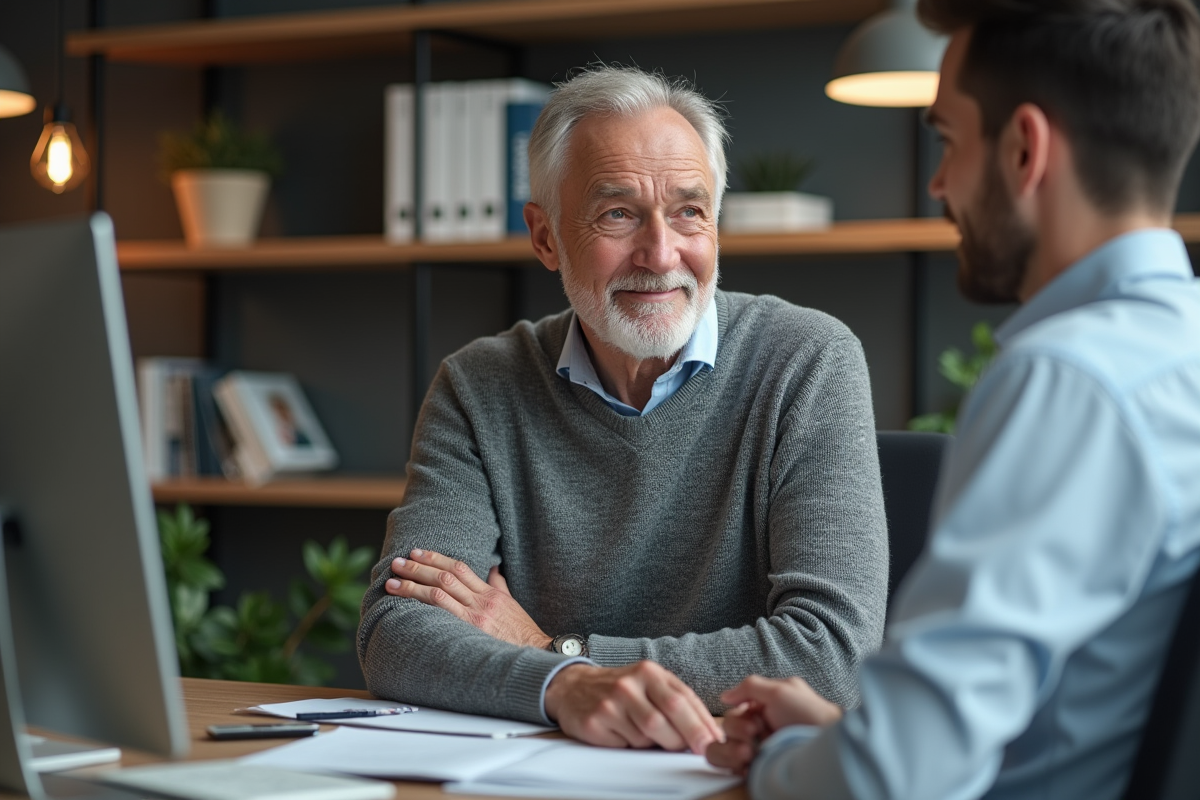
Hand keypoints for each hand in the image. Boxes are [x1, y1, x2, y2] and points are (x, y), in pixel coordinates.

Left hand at [385, 549, 550, 648]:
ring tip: (392, 583)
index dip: (436, 558)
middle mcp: (482, 601)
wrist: (536, 653)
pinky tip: (405, 606)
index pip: (459, 567)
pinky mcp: (472, 632)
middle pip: (444, 577)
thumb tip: (493, 569)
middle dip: (418, 568)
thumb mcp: (512, 604)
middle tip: (397, 562)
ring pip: (439, 594)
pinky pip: (443, 615)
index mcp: (490, 592)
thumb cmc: (522, 633)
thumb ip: (499, 585)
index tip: (417, 552)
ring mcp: (476, 617)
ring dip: (413, 586)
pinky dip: (423, 607)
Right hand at [544, 661, 723, 753]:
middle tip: (692, 750)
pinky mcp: (595, 722)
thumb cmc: (622, 689)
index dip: (701, 725)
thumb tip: (708, 731)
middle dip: (685, 739)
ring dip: (654, 743)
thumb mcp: (650, 683)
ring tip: (647, 735)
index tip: (713, 742)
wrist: (573, 687)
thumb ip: (678, 700)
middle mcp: (629, 684)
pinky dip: (631, 746)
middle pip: (666, 718)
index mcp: (648, 672)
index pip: (682, 700)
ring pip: (647, 737)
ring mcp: (610, 703)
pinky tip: (624, 734)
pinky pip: (625, 745)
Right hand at [705, 676, 841, 775]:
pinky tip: (747, 766)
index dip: (739, 716)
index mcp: (765, 706)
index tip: (754, 721)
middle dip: (738, 731)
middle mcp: (760, 727)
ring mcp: (758, 748)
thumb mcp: (781, 691)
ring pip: (725, 745)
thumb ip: (750, 687)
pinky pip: (730, 765)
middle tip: (755, 735)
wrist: (826, 748)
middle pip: (729, 727)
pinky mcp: (757, 767)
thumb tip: (725, 696)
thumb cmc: (809, 715)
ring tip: (751, 754)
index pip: (736, 709)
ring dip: (733, 749)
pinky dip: (734, 764)